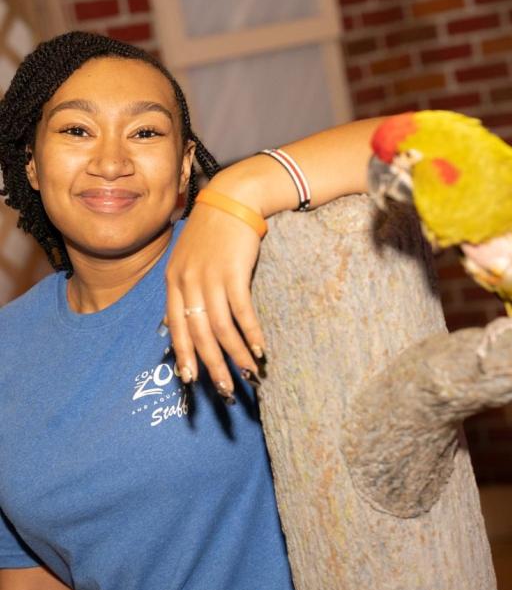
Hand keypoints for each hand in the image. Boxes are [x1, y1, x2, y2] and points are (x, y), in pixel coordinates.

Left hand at [164, 198, 264, 401]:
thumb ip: (183, 289)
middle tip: (224, 389)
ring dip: (236, 354)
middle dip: (212, 365)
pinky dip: (252, 333)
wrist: (232, 200)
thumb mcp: (187, 258)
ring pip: (221, 328)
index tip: (191, 379)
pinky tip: (261, 349)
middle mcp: (188, 282)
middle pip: (199, 334)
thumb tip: (180, 322)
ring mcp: (210, 277)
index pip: (176, 327)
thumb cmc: (211, 232)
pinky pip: (242, 311)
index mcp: (174, 281)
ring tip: (248, 373)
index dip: (184, 355)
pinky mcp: (234, 272)